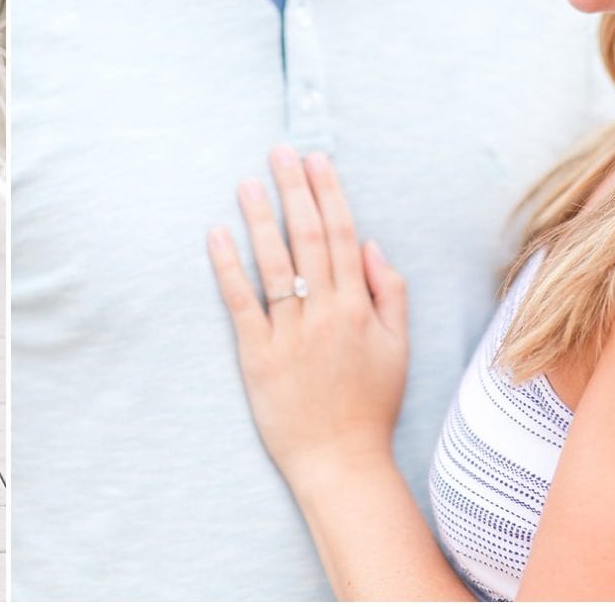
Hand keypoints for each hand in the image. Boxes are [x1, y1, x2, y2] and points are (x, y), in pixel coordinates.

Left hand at [207, 146, 408, 491]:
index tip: (316, 159)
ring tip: (247, 183)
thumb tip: (373, 244)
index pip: (344, 236)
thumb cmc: (370, 404)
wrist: (341, 461)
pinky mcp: (258, 354)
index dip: (329, 193)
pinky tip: (216, 235)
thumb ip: (391, 293)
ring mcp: (290, 333)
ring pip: (275, 264)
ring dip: (261, 219)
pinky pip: (242, 302)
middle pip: (310, 238)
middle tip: (279, 152)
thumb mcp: (398, 347)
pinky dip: (228, 266)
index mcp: (360, 308)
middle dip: (294, 190)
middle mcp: (326, 313)